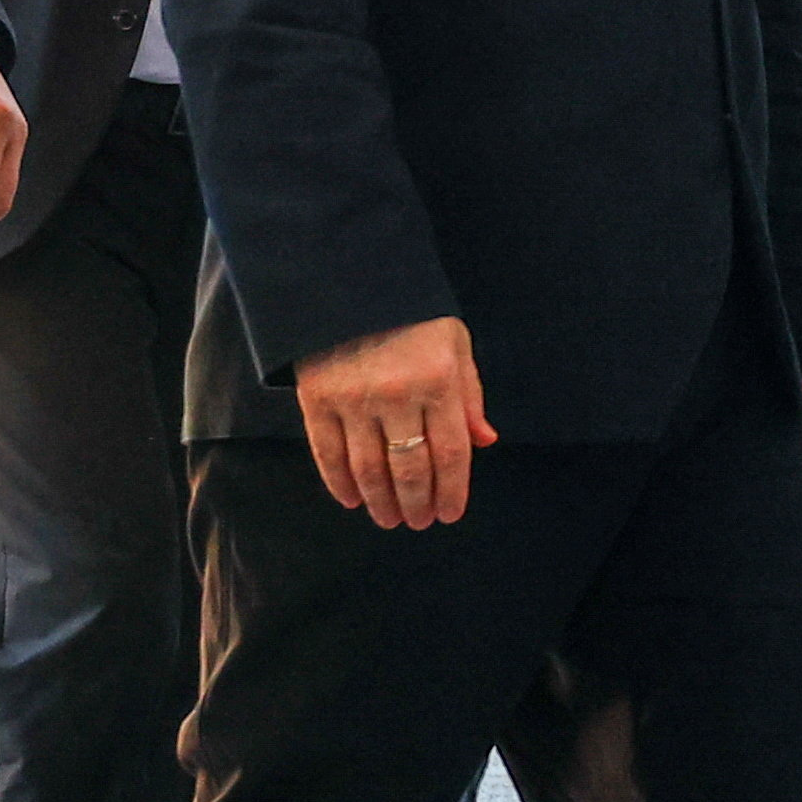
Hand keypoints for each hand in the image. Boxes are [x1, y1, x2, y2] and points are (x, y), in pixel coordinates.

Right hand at [296, 315, 494, 528]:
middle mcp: (397, 394)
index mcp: (439, 380)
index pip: (451, 452)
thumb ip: (470, 394)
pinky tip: (353, 499)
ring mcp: (353, 399)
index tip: (450, 514)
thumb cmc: (412, 313)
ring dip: (382, 501)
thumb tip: (485, 442)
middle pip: (411, 467)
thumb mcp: (454, 342)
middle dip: (417, 503)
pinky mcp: (316, 399)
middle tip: (418, 523)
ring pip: (370, 468)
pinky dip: (340, 482)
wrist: (347, 278)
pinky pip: (328, 453)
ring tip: (390, 519)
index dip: (452, 490)